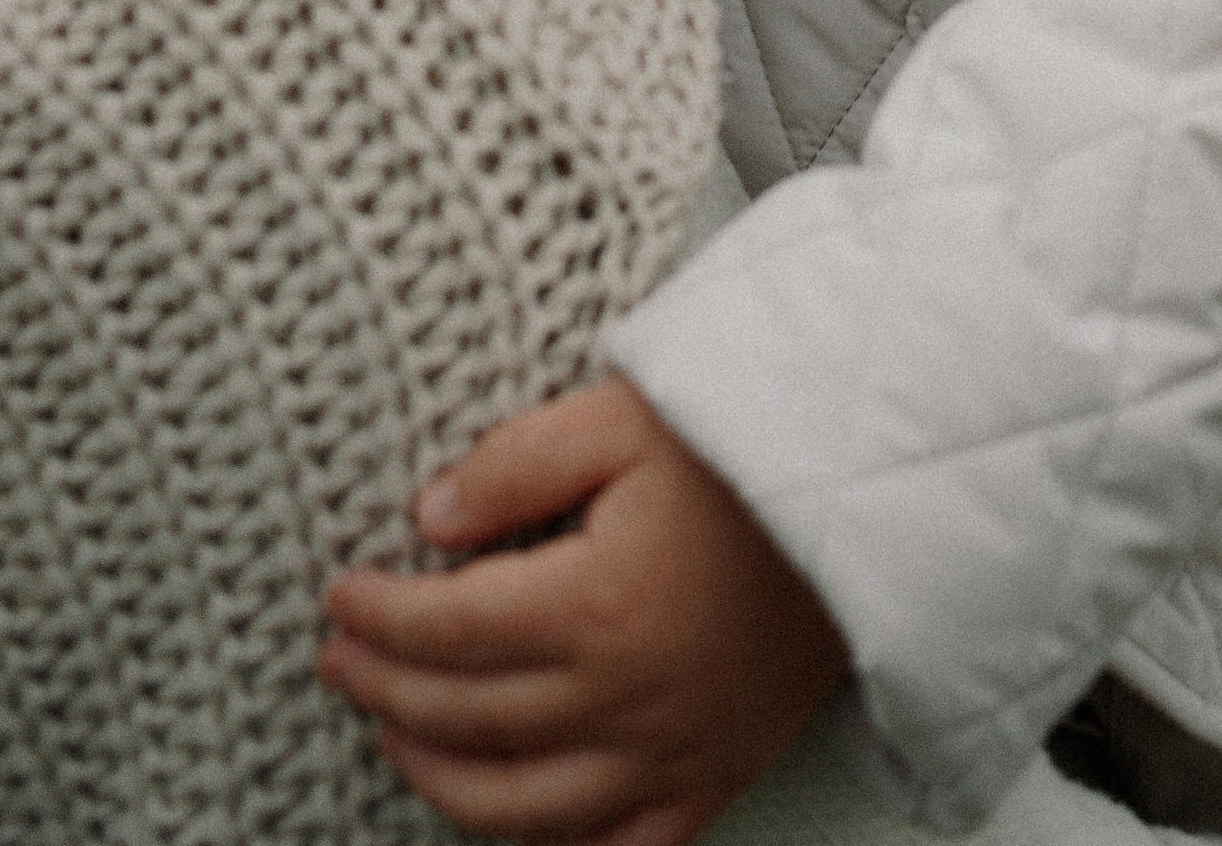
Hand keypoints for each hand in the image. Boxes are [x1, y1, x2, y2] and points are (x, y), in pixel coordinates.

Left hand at [319, 377, 847, 845]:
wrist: (882, 495)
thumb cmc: (755, 444)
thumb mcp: (628, 416)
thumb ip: (517, 462)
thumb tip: (428, 515)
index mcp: (597, 604)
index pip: (448, 627)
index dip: (378, 616)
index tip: (338, 596)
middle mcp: (625, 698)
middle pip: (467, 715)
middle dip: (386, 687)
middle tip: (341, 659)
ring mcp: (671, 751)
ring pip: (520, 805)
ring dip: (438, 776)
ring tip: (394, 732)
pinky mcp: (714, 775)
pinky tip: (509, 821)